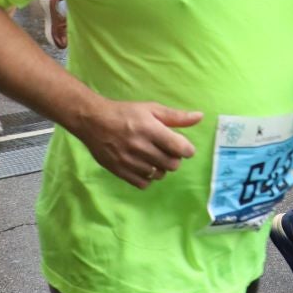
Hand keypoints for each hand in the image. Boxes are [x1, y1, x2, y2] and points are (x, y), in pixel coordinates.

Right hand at [77, 101, 202, 189]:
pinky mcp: (119, 171)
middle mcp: (141, 147)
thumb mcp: (151, 109)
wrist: (93, 121)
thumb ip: (176, 116)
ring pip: (159, 175)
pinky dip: (148, 177)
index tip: (183, 147)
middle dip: (174, 159)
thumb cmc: (125, 113)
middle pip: (172, 164)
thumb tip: (200, 117)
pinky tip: (144, 166)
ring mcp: (129, 161)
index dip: (187, 150)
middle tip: (167, 151)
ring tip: (154, 157)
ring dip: (161, 168)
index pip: (180, 148)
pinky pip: (143, 183)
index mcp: (151, 130)